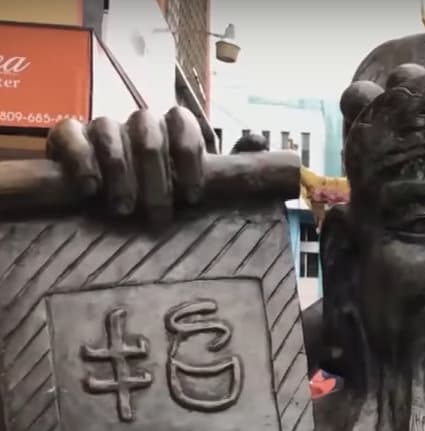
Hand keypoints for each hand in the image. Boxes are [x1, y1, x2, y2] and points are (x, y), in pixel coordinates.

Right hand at [45, 106, 205, 220]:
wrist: (94, 191)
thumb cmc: (149, 189)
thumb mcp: (183, 184)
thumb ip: (214, 173)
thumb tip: (255, 152)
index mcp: (166, 129)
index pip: (181, 120)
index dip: (189, 154)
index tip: (193, 195)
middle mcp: (135, 123)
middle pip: (149, 134)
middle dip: (157, 178)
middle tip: (158, 214)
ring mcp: (101, 126)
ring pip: (111, 132)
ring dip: (121, 174)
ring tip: (124, 208)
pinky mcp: (67, 134)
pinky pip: (72, 134)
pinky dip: (82, 161)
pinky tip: (90, 189)